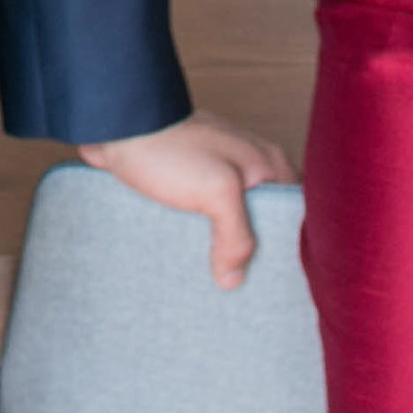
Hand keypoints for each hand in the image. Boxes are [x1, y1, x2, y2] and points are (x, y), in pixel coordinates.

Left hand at [76, 113, 294, 289]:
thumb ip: (237, 235)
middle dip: (252, 253)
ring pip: (227, 223)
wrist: (118, 124)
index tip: (280, 278)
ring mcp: (214, 175)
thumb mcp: (217, 191)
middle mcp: (246, 168)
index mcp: (267, 164)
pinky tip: (188, 263)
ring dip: (220, 248)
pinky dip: (195, 239)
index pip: (294, 212)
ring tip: (216, 284)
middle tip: (245, 288)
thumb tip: (234, 279)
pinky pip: (199, 219)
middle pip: (261, 222)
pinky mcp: (185, 184)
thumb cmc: (170, 147)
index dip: (289, 245)